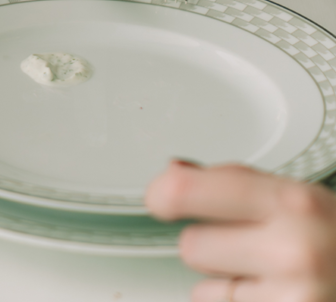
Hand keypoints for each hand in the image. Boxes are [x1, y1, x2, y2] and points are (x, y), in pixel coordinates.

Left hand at [146, 160, 335, 300]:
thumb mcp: (302, 199)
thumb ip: (237, 184)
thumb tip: (172, 174)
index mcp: (294, 203)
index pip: (187, 192)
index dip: (163, 195)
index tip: (160, 199)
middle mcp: (294, 253)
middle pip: (192, 248)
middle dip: (214, 248)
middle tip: (256, 248)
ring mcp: (297, 301)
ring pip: (207, 294)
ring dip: (230, 289)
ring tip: (278, 281)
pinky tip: (279, 299)